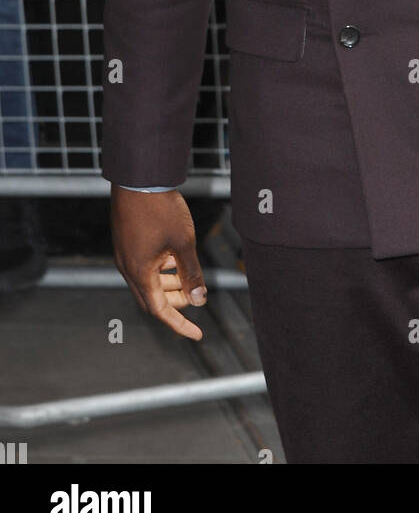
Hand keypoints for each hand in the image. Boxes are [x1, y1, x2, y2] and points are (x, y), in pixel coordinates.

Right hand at [110, 186, 207, 339]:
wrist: (138, 177)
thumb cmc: (160, 209)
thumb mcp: (183, 242)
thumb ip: (191, 272)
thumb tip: (199, 300)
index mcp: (140, 273)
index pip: (160, 310)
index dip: (179, 324)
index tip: (198, 335)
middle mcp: (128, 267)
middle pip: (151, 298)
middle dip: (174, 303)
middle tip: (195, 298)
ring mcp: (125, 254)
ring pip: (147, 281)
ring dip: (168, 284)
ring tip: (188, 276)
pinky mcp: (126, 241)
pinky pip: (143, 265)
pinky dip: (160, 268)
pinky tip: (174, 257)